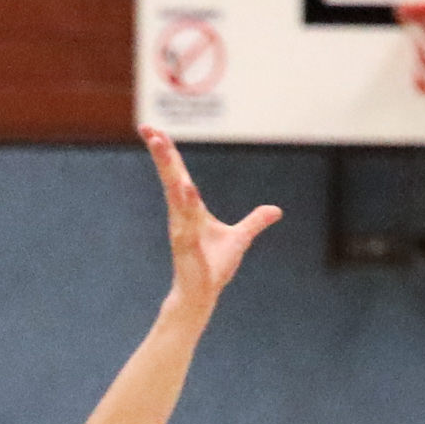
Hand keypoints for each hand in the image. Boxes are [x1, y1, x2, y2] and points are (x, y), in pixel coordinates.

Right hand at [146, 129, 280, 309]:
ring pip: (174, 193)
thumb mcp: (240, 239)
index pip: (178, 174)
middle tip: (149, 128)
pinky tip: (185, 187)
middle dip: (162, 153)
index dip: (168, 153)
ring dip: (170, 170)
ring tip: (161, 146)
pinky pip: (185, 220)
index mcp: (190, 208)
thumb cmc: (214, 266)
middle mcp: (181, 214)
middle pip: (171, 176)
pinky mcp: (184, 245)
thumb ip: (255, 222)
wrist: (202, 294)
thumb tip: (275, 210)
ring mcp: (180, 228)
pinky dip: (185, 203)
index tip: (156, 130)